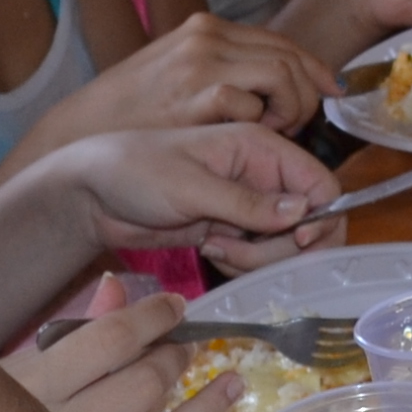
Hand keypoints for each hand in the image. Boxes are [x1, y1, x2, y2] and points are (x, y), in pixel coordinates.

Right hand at [0, 278, 247, 411]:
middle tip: (190, 348)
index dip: (152, 317)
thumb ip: (72, 329)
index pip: (111, 339)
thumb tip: (114, 288)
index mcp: (39, 382)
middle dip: (175, 361)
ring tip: (231, 387)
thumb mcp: (15, 362)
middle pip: (141, 388)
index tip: (175, 306)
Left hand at [33, 124, 342, 269]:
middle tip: (235, 250)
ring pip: (285, 246)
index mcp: (259, 147)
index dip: (320, 217)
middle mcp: (261, 175)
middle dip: (281, 247)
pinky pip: (258, 257)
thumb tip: (303, 213)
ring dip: (257, 259)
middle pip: (309, 222)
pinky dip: (241, 264)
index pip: (320, 183)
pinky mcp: (231, 231)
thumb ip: (247, 203)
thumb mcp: (190, 186)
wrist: (92, 196)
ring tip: (214, 248)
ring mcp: (247, 206)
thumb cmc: (135, 172)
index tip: (296, 241)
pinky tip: (208, 250)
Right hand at [61, 13, 330, 139]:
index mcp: (206, 29)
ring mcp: (200, 67)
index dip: (312, 68)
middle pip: (288, 57)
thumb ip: (219, 69)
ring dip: (290, 109)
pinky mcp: (193, 100)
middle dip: (307, 94)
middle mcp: (207, 39)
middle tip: (298, 125)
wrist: (81, 134)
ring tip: (272, 133)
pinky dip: (259, 123)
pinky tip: (245, 139)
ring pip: (280, 76)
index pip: (280, 41)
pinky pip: (249, 106)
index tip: (330, 90)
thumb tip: (269, 82)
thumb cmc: (129, 113)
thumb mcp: (175, 73)